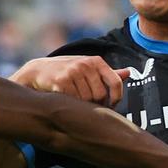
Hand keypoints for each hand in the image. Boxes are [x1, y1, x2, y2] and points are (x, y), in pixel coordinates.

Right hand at [11, 56, 127, 106]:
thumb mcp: (88, 68)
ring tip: (77, 103)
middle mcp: (85, 64)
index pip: (115, 82)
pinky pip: (74, 101)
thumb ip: (107, 73)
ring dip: (83, 106)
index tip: (111, 105)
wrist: (38, 71)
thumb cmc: (68, 71)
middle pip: (100, 95)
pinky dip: (72, 105)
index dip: (116, 97)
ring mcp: (72, 72)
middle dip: (97, 104)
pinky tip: (67, 102)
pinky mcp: (60, 81)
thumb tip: (129, 72)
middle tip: (89, 106)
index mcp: (96, 61)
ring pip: (87, 100)